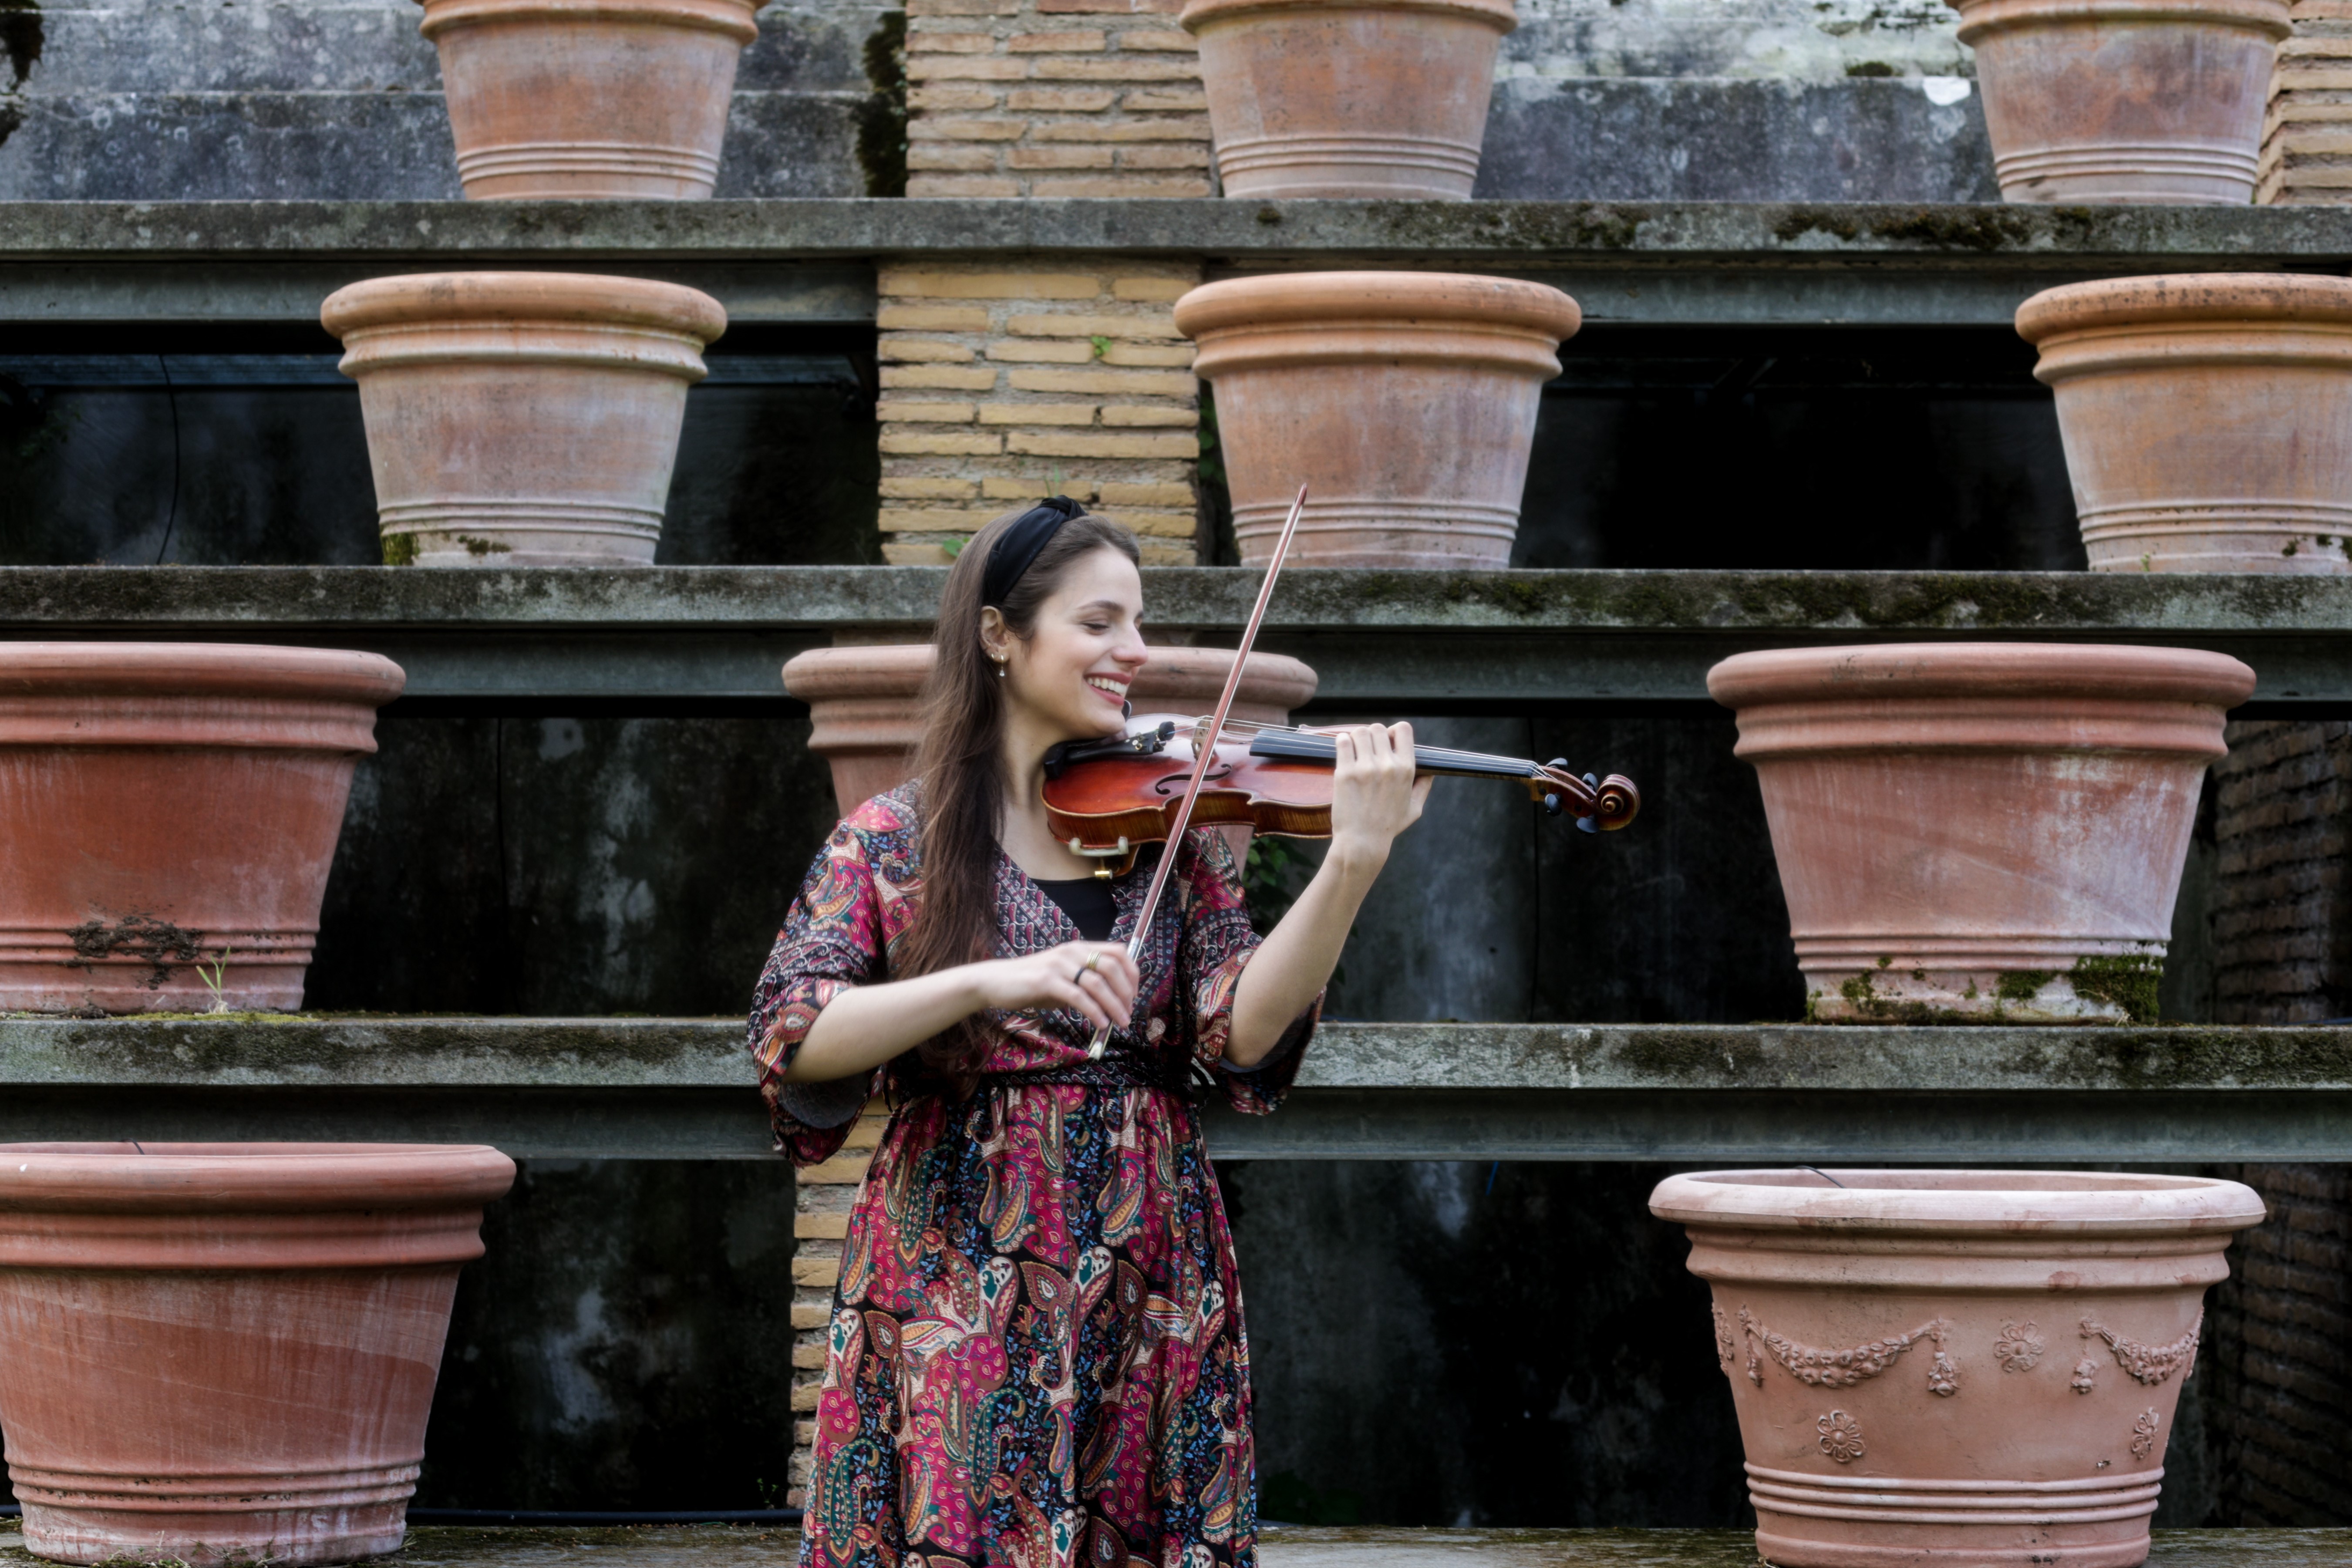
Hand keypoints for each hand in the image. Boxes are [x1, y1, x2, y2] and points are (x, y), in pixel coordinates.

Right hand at [975, 941, 1140, 1032]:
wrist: (997, 982)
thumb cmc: (1033, 983)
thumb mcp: (1064, 979)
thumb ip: (1086, 986)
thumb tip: (1113, 1005)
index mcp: (1080, 948)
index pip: (1118, 952)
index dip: (1132, 974)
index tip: (1134, 996)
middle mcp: (1072, 952)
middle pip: (1112, 967)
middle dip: (1126, 993)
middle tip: (1128, 1014)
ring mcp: (1059, 965)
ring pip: (1098, 983)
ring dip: (1114, 1006)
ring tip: (1120, 1023)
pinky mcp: (1046, 980)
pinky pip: (1078, 996)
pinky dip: (1094, 1011)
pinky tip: (1100, 1024)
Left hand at [1327, 722, 1432, 863]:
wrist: (1362, 843)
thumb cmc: (1388, 827)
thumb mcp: (1414, 809)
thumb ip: (1423, 787)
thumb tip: (1430, 772)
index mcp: (1406, 769)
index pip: (1403, 729)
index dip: (1393, 731)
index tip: (1386, 740)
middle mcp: (1387, 765)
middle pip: (1378, 728)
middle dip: (1372, 736)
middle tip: (1367, 749)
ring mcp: (1365, 768)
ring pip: (1359, 732)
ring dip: (1356, 737)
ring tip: (1354, 749)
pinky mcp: (1345, 773)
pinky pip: (1343, 742)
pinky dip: (1342, 742)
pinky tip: (1343, 750)